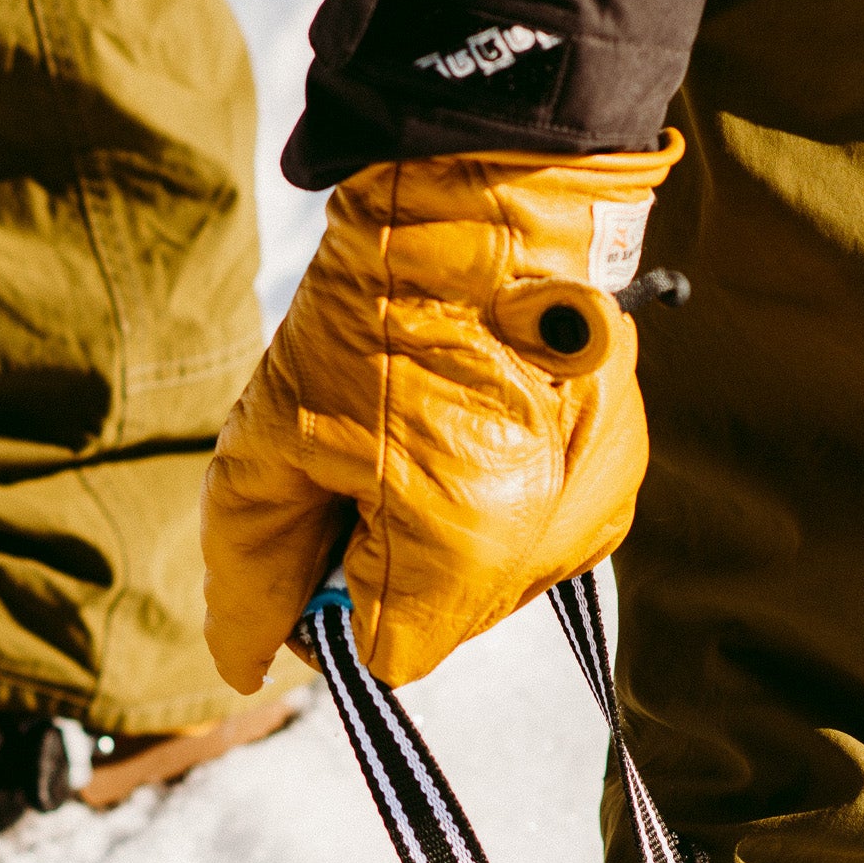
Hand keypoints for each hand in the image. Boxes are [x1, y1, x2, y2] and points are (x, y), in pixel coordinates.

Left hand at [199, 135, 682, 690]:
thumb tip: (242, 664)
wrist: (491, 198)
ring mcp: (595, 513)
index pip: (386, 656)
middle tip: (379, 457)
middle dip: (396, 566)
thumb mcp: (271, 442)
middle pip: (442, 623)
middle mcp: (545, 548)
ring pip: (493, 585)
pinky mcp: (621, 478)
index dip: (340, 603)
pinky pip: (540, 536)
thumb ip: (251, 571)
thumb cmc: (372, 312)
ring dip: (451, 537)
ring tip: (436, 428)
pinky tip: (485, 423)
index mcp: (462, 550)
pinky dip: (504, 502)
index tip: (329, 522)